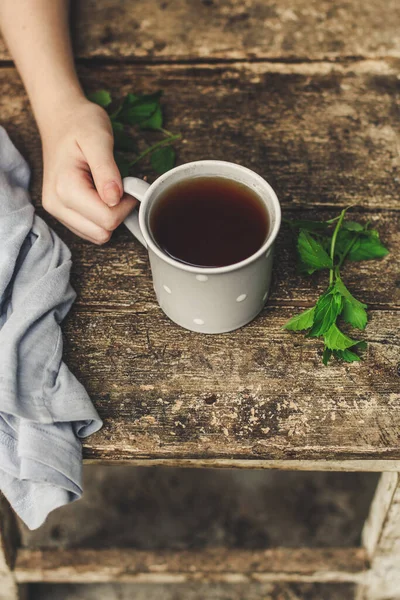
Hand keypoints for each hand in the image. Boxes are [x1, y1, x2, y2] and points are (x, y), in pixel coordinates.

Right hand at [41, 97, 136, 243]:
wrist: (60, 117)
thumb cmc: (80, 123)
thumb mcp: (98, 138)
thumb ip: (106, 170)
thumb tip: (114, 199)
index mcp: (65, 188)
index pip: (107, 219)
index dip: (125, 205)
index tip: (127, 183)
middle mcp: (56, 205)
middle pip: (102, 232)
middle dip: (118, 213)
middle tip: (119, 185)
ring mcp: (57, 211)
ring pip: (97, 235)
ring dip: (110, 217)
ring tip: (109, 188)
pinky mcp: (62, 213)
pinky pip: (91, 230)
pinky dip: (102, 217)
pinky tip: (102, 195)